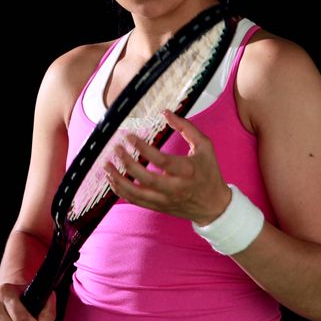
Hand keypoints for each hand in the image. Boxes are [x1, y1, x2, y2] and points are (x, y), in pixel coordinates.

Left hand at [107, 110, 231, 224]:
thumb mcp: (205, 146)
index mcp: (187, 170)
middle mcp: (175, 187)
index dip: (143, 148)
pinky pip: (136, 201)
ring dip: (119, 180)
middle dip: (127, 163)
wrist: (214, 206)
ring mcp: (165, 200)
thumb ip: (186, 127)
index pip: (161, 160)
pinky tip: (113, 180)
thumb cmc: (209, 172)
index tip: (129, 136)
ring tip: (106, 166)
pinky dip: (121, 191)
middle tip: (116, 149)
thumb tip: (165, 112)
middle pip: (146, 178)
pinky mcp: (159, 207)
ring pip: (136, 193)